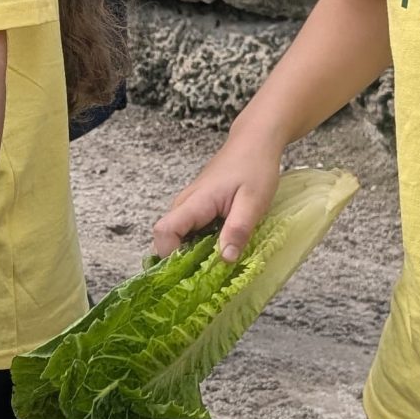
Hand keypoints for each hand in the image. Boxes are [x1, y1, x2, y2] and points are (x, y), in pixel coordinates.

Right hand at [153, 125, 281, 261]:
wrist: (255, 141)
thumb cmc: (255, 167)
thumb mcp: (254, 202)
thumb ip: (238, 230)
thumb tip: (224, 259)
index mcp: (196, 202)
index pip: (164, 231)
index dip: (169, 254)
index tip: (190, 271)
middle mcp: (185, 203)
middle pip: (166, 238)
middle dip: (181, 261)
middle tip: (206, 277)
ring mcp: (189, 205)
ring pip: (177, 236)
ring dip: (191, 254)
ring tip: (215, 266)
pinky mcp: (197, 207)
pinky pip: (188, 231)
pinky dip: (199, 244)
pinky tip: (219, 249)